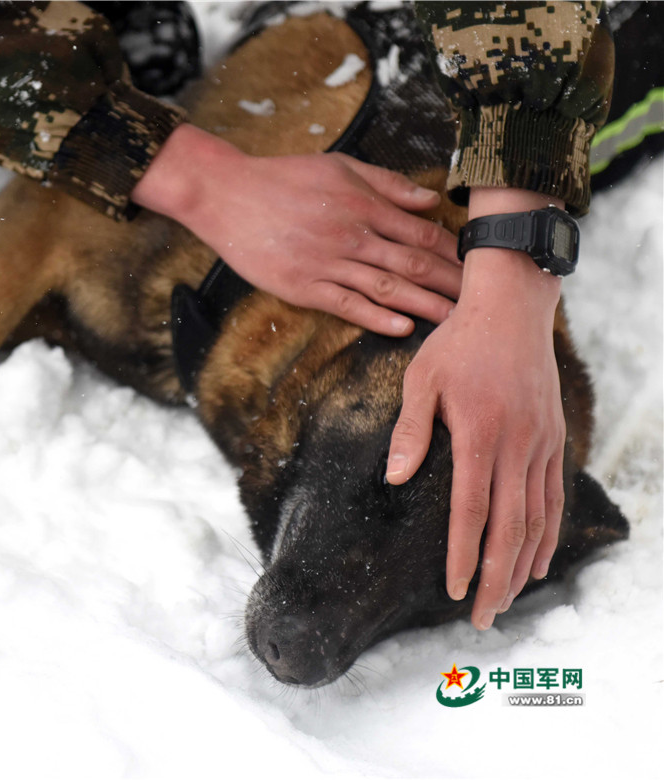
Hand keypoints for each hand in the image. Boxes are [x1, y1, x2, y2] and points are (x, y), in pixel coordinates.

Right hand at [131, 124, 461, 335]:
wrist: (227, 195)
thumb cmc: (282, 177)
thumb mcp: (339, 166)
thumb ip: (387, 184)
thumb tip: (430, 199)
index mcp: (363, 204)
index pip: (421, 233)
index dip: (453, 252)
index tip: (477, 267)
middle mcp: (352, 235)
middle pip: (413, 264)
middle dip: (450, 284)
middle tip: (481, 303)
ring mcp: (327, 263)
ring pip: (386, 288)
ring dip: (424, 305)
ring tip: (454, 321)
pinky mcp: (302, 285)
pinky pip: (346, 305)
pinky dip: (376, 317)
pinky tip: (401, 328)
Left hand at [386, 188, 567, 630]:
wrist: (512, 307)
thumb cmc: (457, 343)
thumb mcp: (421, 379)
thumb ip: (410, 431)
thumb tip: (394, 478)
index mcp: (481, 434)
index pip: (471, 510)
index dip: (463, 555)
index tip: (453, 590)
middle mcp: (518, 446)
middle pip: (510, 528)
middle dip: (495, 579)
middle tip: (481, 619)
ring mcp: (542, 444)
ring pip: (538, 519)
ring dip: (524, 565)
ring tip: (508, 602)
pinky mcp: (554, 439)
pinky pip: (554, 497)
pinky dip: (548, 533)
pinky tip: (538, 559)